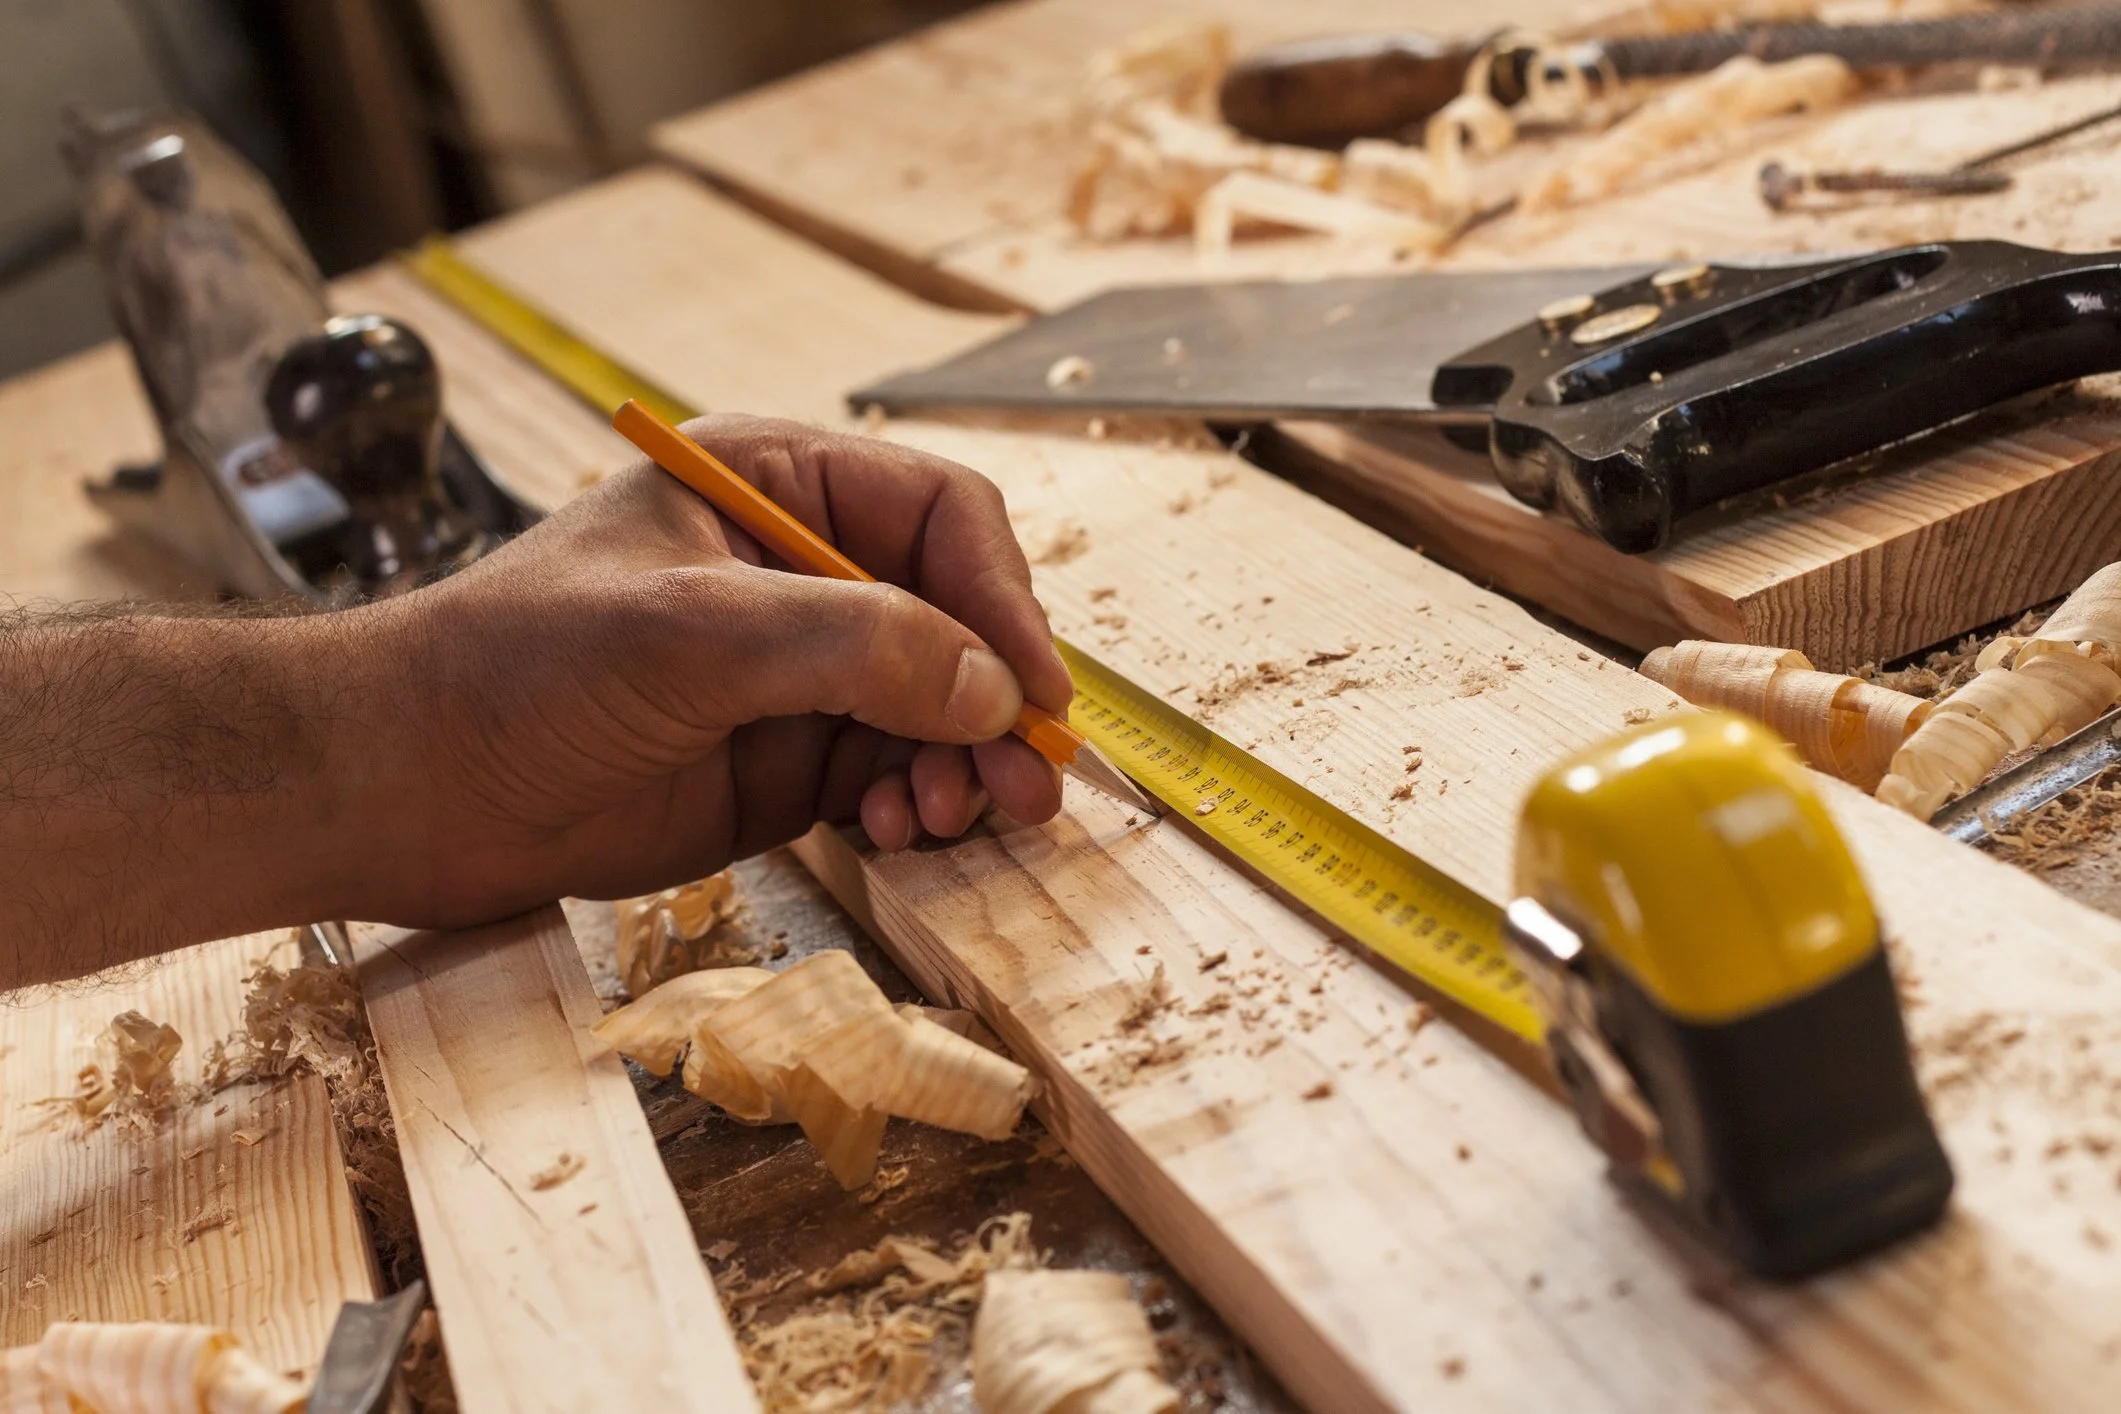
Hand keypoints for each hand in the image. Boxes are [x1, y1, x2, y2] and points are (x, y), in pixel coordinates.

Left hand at [372, 414, 1070, 923]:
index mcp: (775, 486)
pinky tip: (897, 832)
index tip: (1032, 690)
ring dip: (963, 763)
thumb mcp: (692, 632)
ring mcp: (794, 673)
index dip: (999, 599)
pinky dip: (914, 803)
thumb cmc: (517, 670)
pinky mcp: (782, 761)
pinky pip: (889, 774)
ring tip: (953, 815)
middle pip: (955, 620)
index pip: (939, 518)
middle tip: (1028, 780)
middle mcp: (800, 573)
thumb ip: (853, 646)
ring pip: (935, 708)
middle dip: (996, 700)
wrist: (408, 788)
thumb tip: (991, 690)